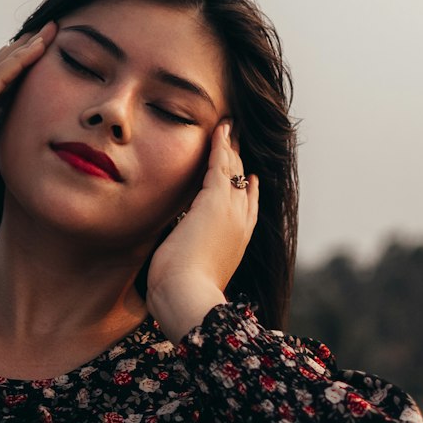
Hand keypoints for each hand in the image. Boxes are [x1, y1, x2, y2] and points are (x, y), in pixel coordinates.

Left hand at [145, 119, 258, 339]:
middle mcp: (240, 222)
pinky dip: (220, 145)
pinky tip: (220, 129)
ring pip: (233, 170)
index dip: (246, 189)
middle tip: (237, 139)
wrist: (187, 297)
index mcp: (237, 241)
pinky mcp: (213, 201)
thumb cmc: (182, 293)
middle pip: (242, 183)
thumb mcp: (191, 271)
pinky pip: (219, 164)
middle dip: (239, 161)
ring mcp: (230, 210)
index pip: (247, 207)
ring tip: (230, 126)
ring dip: (231, 146)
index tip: (247, 175)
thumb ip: (188, 256)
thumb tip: (175, 254)